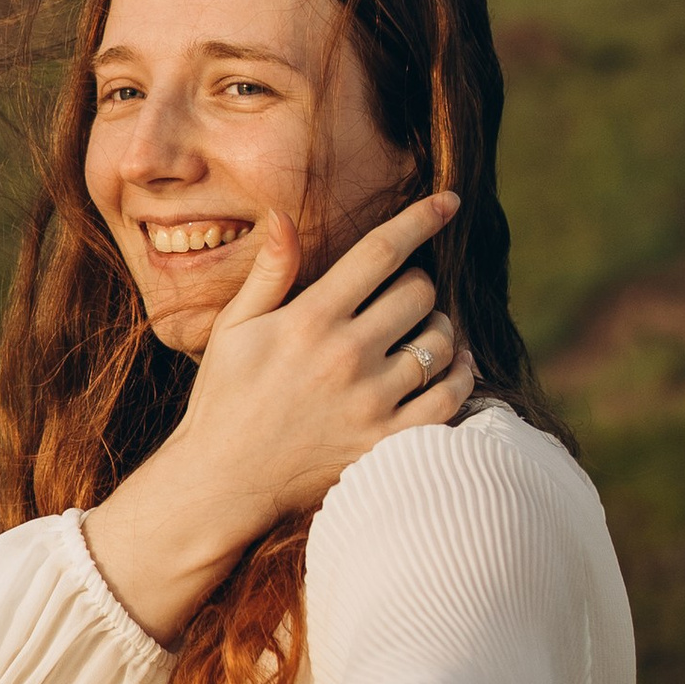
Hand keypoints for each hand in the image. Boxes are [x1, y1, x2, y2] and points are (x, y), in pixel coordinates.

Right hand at [81, 191, 475, 643]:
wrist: (224, 481)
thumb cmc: (226, 398)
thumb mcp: (234, 328)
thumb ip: (269, 273)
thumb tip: (286, 217)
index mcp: (310, 320)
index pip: (381, 253)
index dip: (421, 219)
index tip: (449, 202)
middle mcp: (346, 356)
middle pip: (419, 294)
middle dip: (418, 284)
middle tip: (402, 296)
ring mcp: (371, 401)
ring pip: (440, 342)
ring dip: (439, 329)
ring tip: (422, 332)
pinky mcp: (387, 441)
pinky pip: (452, 398)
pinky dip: (461, 375)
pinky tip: (451, 366)